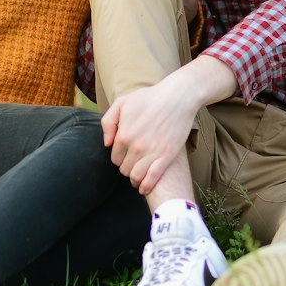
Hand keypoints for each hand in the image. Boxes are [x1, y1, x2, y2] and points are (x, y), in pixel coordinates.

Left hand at [101, 76, 199, 196]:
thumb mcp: (122, 102)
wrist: (178, 97)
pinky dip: (146, 186)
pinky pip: (152, 179)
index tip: (125, 154)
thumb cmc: (150, 98)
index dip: (119, 157)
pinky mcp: (167, 156)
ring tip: (137, 175)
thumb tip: (106, 143)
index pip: (114, 157)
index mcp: (123, 134)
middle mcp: (136, 146)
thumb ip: (108, 122)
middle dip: (126, 167)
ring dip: (135, 178)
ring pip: (136, 176)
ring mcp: (152, 153)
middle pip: (124, 169)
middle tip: (133, 162)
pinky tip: (144, 187)